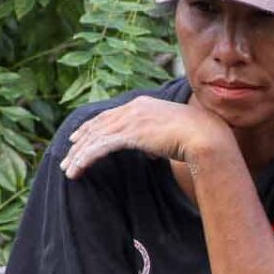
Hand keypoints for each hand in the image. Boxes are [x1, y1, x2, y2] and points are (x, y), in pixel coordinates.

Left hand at [60, 96, 225, 178]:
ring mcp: (132, 120)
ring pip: (96, 137)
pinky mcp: (131, 134)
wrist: (205, 135)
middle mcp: (133, 108)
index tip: (79, 138)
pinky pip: (101, 147)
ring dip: (79, 155)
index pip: (109, 115)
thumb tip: (152, 151)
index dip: (92, 127)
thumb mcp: (171, 133)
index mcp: (142, 104)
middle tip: (68, 156)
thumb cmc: (195, 136)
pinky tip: (78, 169)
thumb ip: (157, 139)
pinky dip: (86, 159)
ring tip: (68, 169)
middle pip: (98, 125)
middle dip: (80, 142)